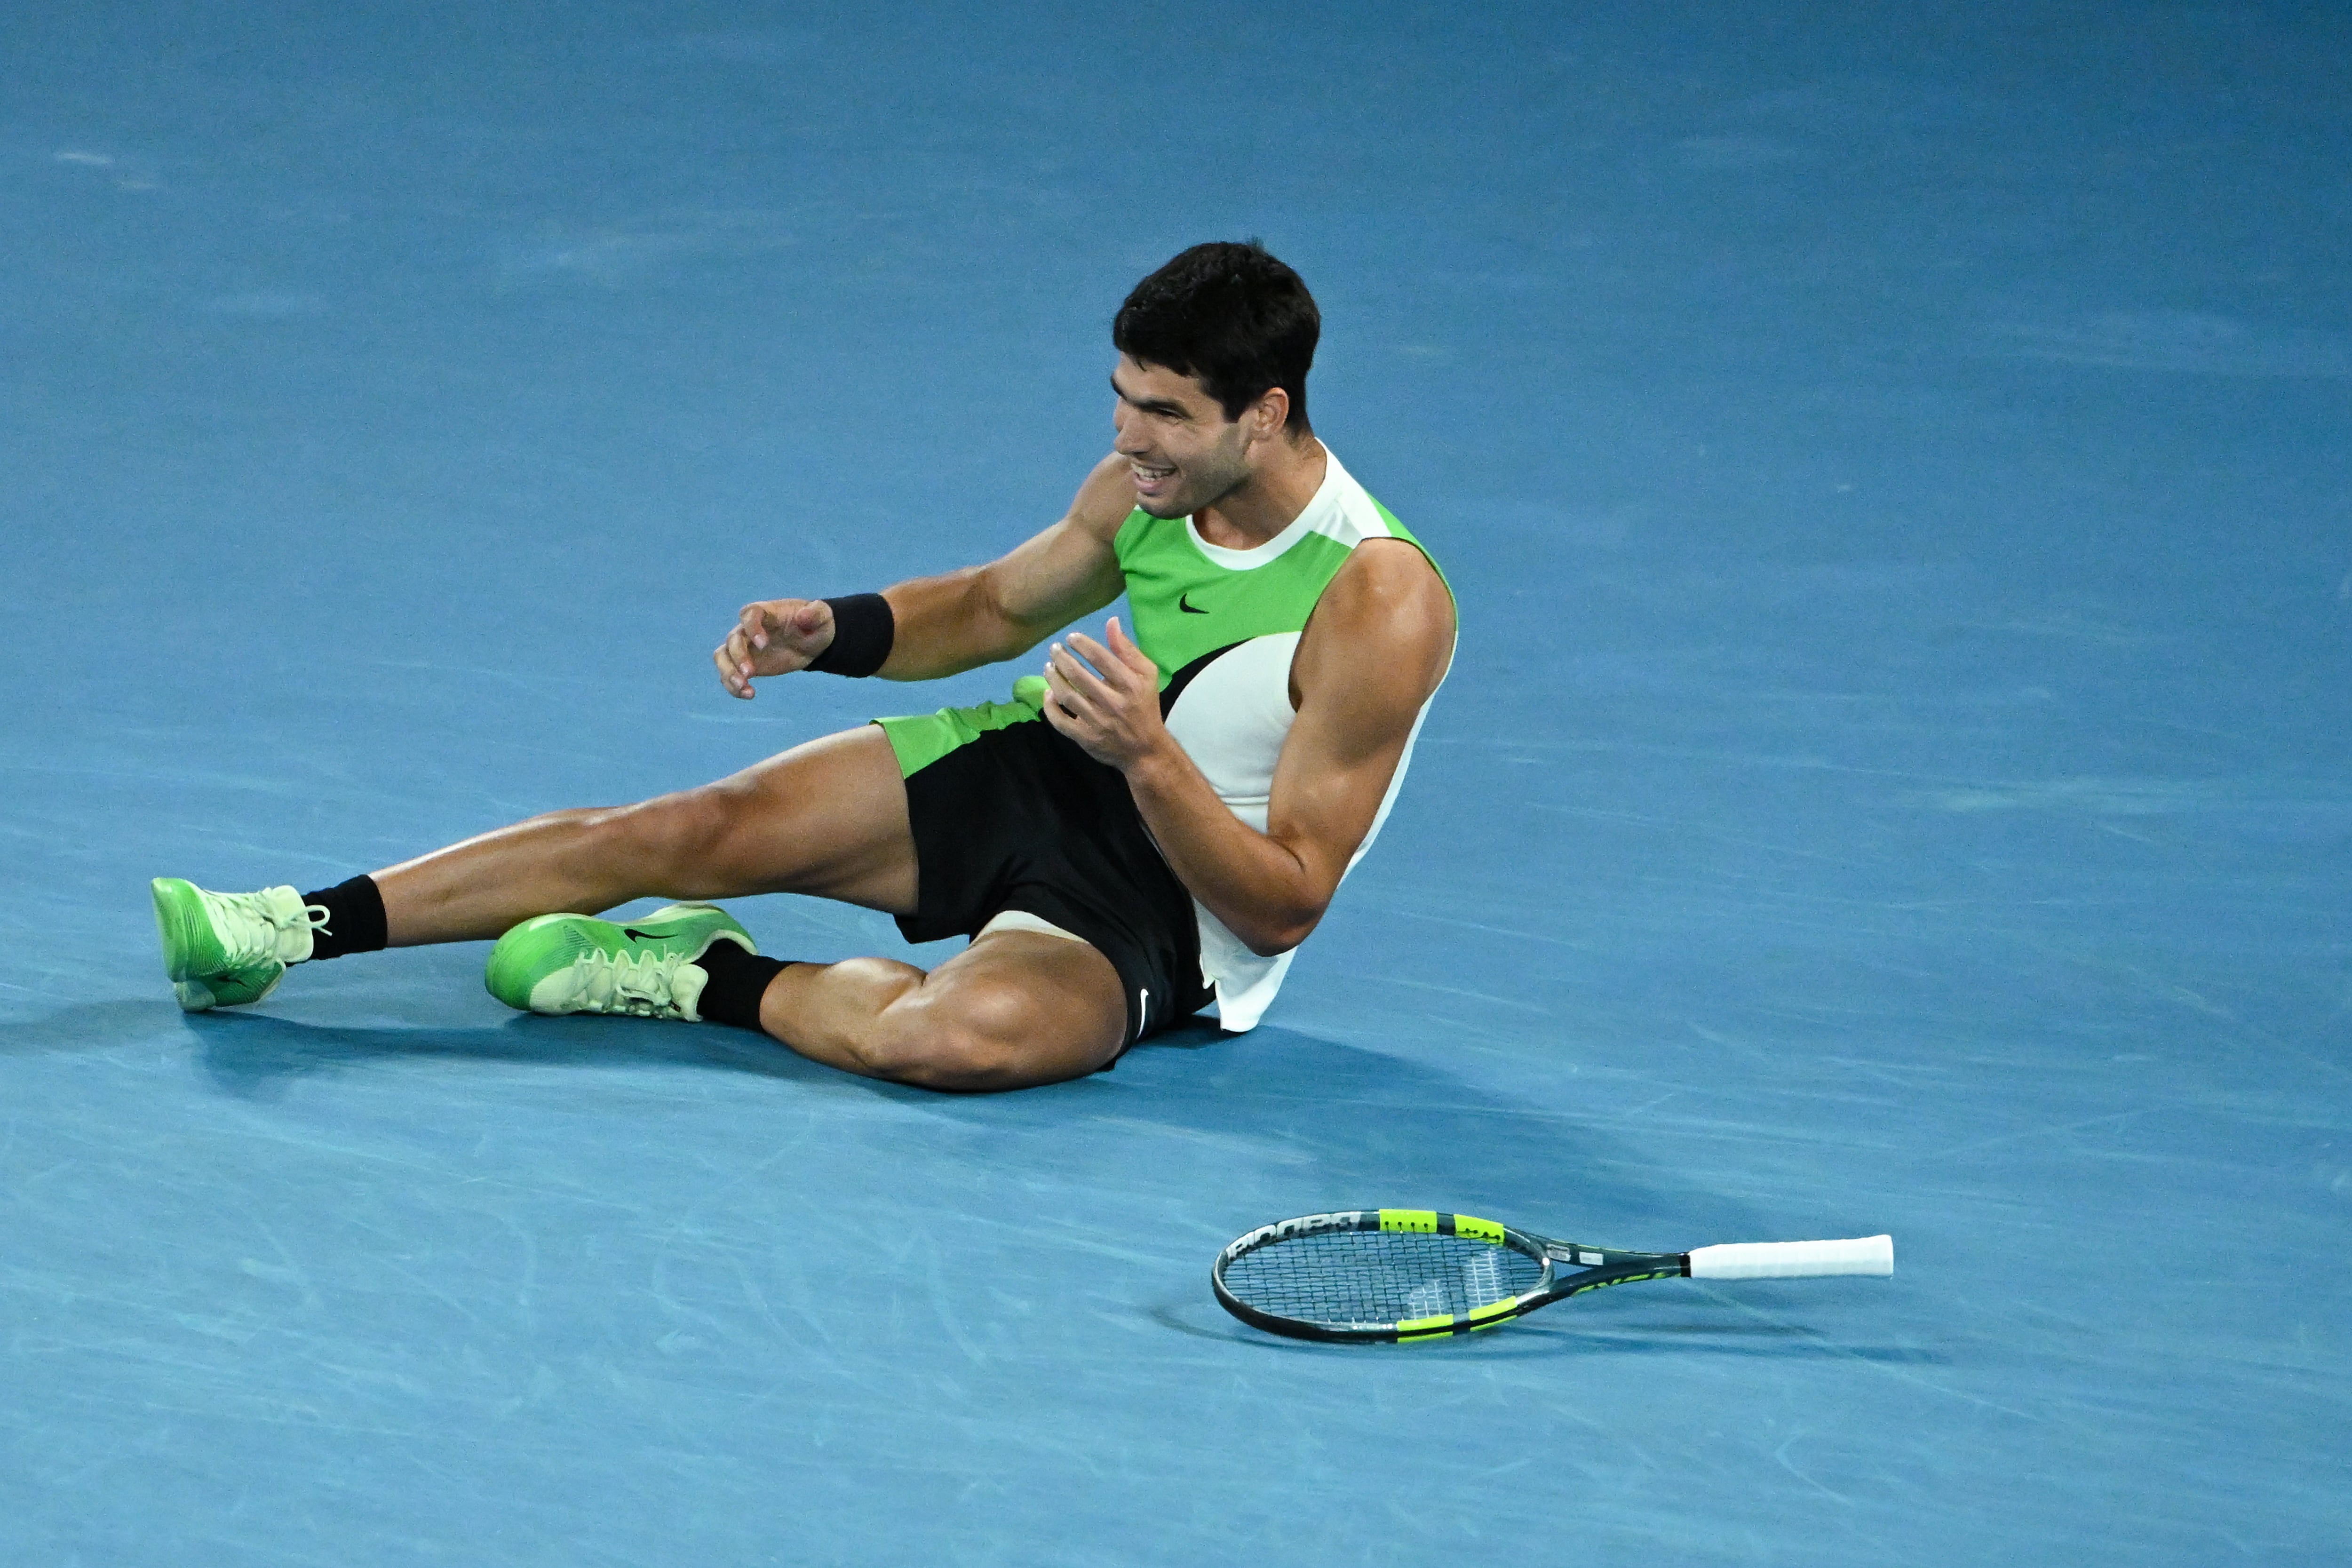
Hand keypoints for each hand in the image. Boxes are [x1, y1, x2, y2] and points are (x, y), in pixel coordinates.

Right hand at [714, 599, 835, 698]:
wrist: (811, 641)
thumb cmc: (815, 624)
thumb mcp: (822, 616)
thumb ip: (815, 613)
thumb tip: (803, 616)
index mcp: (766, 612)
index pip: (749, 614)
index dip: (752, 628)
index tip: (763, 644)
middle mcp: (749, 629)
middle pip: (733, 639)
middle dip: (738, 656)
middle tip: (750, 673)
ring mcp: (745, 647)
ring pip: (723, 656)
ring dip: (728, 672)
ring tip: (743, 686)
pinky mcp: (745, 664)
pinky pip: (729, 674)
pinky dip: (733, 686)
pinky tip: (749, 695)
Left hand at [1040, 618, 1167, 770]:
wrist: (1145, 749)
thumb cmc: (1145, 706)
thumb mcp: (1146, 675)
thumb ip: (1127, 649)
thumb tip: (1111, 621)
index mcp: (1130, 685)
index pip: (1101, 659)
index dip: (1082, 645)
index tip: (1071, 638)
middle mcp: (1114, 703)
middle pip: (1079, 676)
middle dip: (1062, 658)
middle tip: (1054, 649)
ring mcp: (1098, 722)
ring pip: (1067, 696)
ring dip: (1053, 678)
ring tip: (1048, 666)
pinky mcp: (1086, 738)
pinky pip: (1061, 721)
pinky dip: (1050, 707)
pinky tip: (1048, 693)